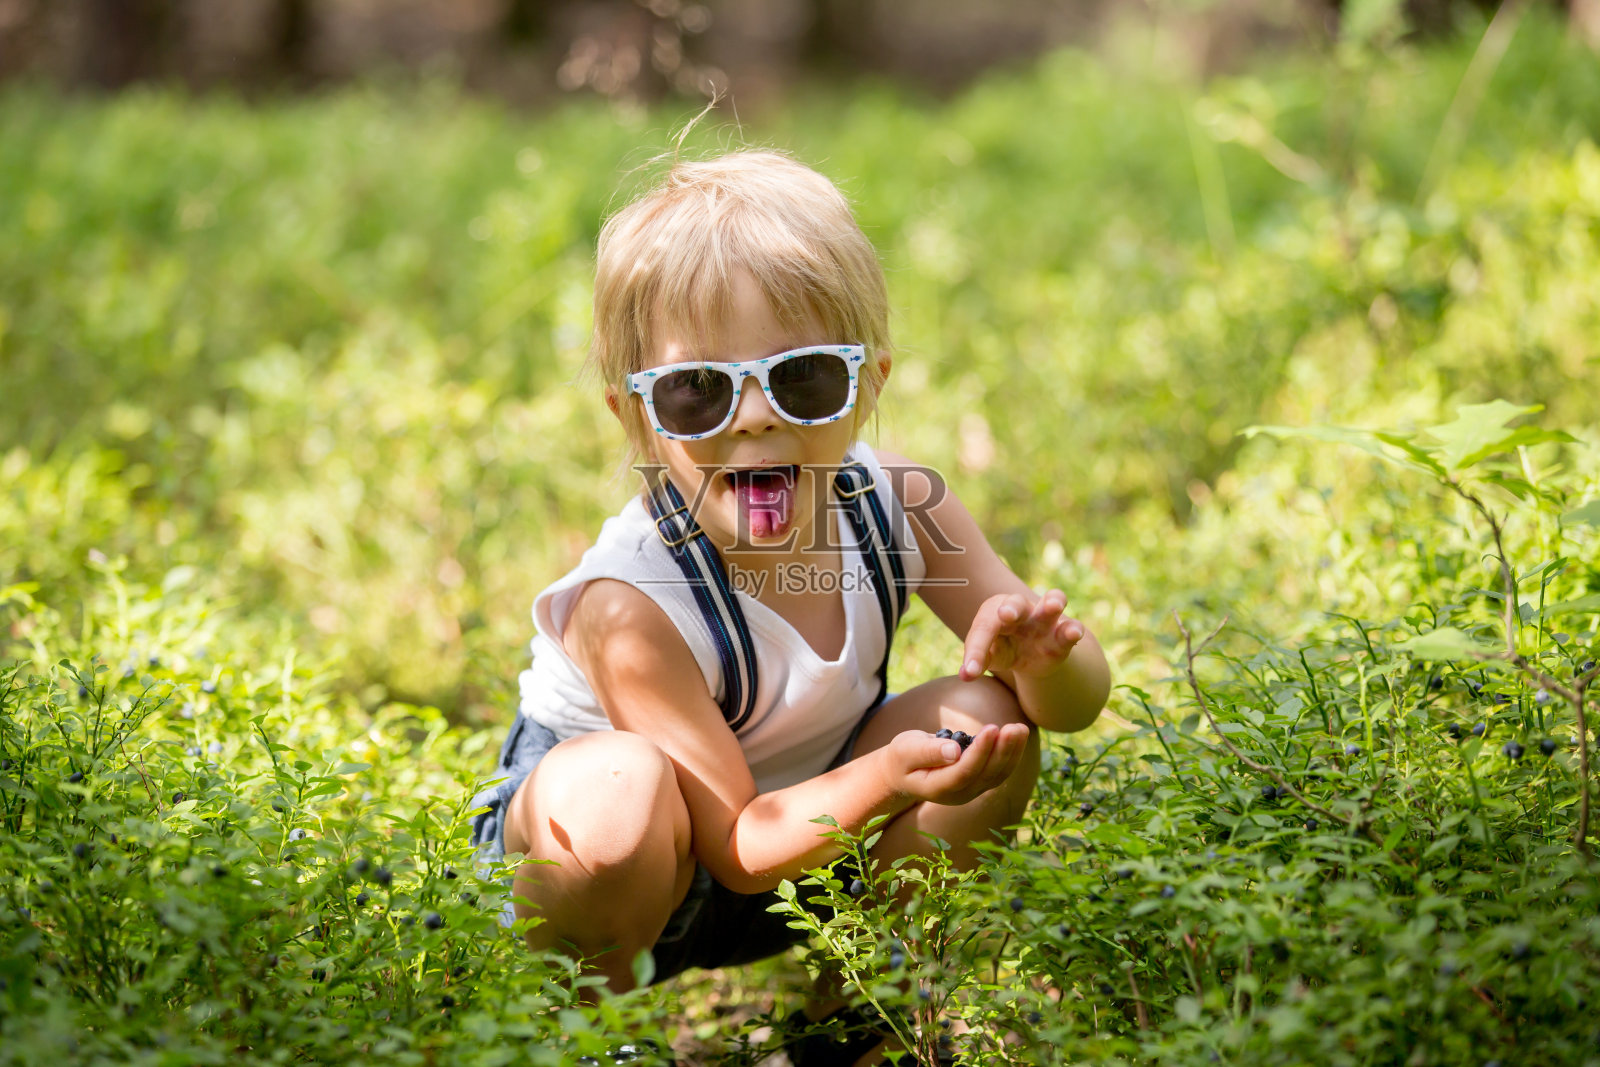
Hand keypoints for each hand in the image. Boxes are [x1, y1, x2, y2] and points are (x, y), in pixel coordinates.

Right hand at [881, 723, 1032, 806]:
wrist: (905, 771)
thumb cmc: (903, 757)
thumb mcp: (905, 750)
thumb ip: (928, 751)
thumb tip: (955, 751)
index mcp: (937, 788)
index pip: (964, 772)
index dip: (980, 752)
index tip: (992, 728)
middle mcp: (958, 795)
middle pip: (986, 775)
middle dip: (1003, 751)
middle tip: (1015, 727)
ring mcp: (971, 791)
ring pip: (997, 775)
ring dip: (1012, 752)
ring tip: (1021, 729)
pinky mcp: (980, 783)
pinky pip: (1000, 771)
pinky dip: (1011, 754)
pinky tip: (1018, 735)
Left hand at [960, 589, 1083, 681]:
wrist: (1032, 656)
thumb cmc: (1005, 649)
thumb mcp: (991, 655)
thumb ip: (979, 661)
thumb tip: (965, 676)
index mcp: (995, 612)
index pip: (984, 627)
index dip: (976, 649)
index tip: (971, 672)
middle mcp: (1021, 610)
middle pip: (1016, 602)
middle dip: (1011, 607)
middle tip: (1005, 614)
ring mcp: (1045, 619)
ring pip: (1051, 602)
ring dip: (1052, 602)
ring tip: (1053, 606)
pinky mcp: (1063, 633)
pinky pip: (1071, 626)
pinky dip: (1073, 628)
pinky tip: (1074, 633)